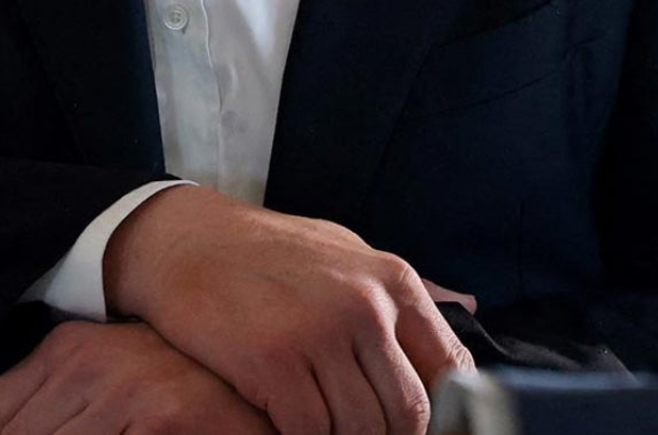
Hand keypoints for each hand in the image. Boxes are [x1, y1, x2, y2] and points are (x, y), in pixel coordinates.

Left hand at [0, 319, 276, 434]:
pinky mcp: (159, 419)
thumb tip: (0, 432)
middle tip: (107, 432)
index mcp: (70, 345)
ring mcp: (124, 388)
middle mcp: (89, 358)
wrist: (257, 398)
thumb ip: (60, 401)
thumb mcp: (108, 381)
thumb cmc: (179, 400)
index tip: (65, 432)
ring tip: (128, 434)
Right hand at [103, 186, 473, 434]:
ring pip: (360, 429)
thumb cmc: (271, 253)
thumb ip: (405, 290)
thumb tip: (469, 309)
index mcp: (393, 281)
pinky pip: (308, 432)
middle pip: (407, 412)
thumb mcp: (348, 252)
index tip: (423, 429)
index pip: (449, 367)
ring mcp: (320, 334)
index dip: (444, 415)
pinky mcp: (273, 361)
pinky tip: (290, 430)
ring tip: (328, 432)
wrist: (188, 240)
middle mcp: (366, 306)